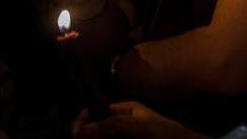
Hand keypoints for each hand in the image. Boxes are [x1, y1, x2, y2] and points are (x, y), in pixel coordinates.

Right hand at [74, 102, 205, 138]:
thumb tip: (84, 127)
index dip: (83, 121)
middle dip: (87, 136)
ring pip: (101, 137)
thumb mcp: (142, 127)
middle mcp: (123, 121)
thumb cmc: (170, 135)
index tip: (76, 135)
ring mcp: (125, 135)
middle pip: (95, 128)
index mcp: (127, 110)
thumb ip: (115, 125)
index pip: (95, 110)